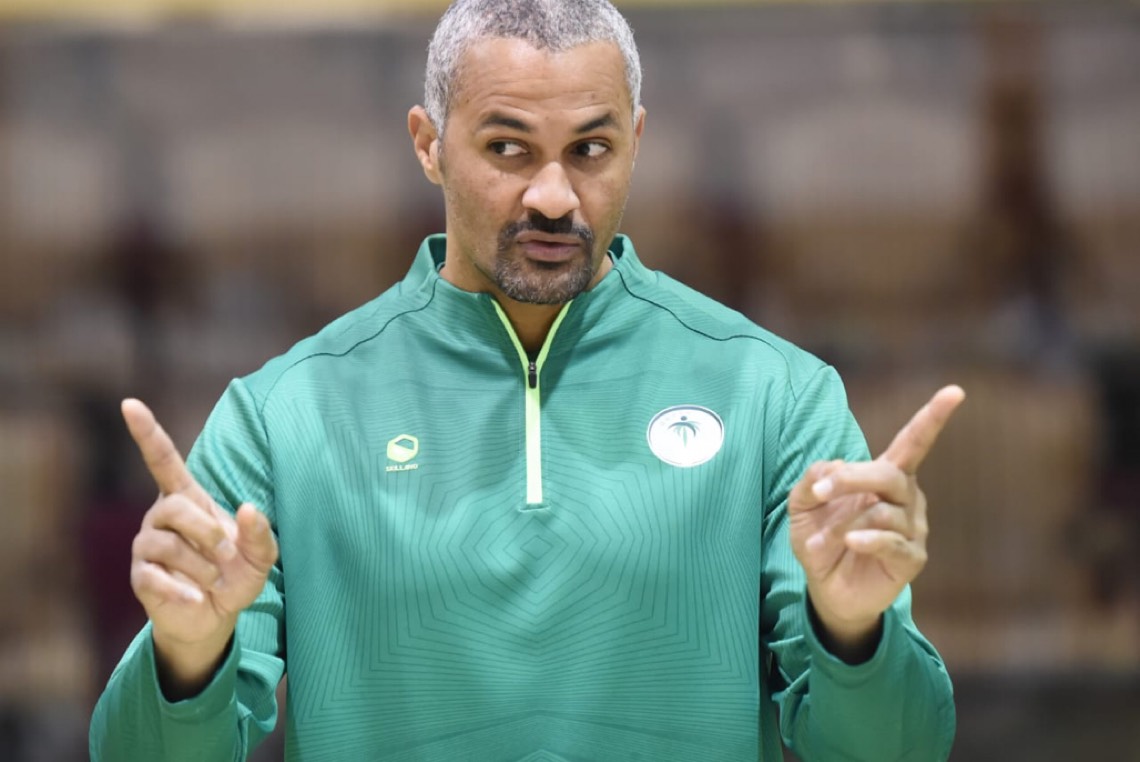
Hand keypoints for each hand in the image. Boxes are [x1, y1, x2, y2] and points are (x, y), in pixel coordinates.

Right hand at [123, 398, 277, 695]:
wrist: (216, 616)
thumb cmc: (236, 574)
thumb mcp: (261, 555)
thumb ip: (261, 532)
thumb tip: (247, 509)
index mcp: (188, 499)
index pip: (162, 460)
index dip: (147, 433)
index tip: (129, 404)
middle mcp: (161, 516)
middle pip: (175, 508)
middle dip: (208, 532)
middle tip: (227, 555)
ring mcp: (146, 546)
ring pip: (166, 544)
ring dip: (201, 565)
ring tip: (214, 579)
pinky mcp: (140, 577)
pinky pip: (155, 577)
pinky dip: (184, 589)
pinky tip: (197, 597)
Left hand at [788, 385, 965, 657]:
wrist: (826, 588)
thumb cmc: (820, 537)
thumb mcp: (803, 505)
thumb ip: (812, 479)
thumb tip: (831, 468)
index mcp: (886, 476)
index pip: (914, 442)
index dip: (933, 417)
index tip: (955, 392)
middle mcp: (907, 498)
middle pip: (890, 474)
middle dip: (853, 477)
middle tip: (822, 489)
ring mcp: (913, 529)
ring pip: (884, 511)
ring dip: (844, 523)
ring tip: (820, 541)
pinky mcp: (911, 559)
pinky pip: (893, 541)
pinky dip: (868, 539)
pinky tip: (852, 543)